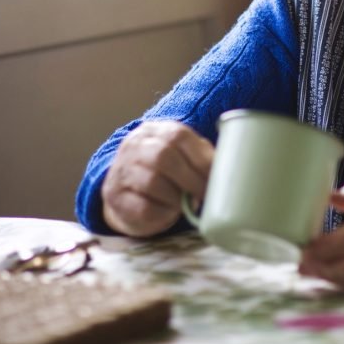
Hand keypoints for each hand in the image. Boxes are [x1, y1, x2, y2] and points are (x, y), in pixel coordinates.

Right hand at [101, 120, 213, 236]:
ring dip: (177, 197)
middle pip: (164, 157)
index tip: (219, 177)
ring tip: (187, 205)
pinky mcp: (115, 197)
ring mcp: (122, 170)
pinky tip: (170, 213)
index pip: (179, 136)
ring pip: (152, 182)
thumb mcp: (181, 154)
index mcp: (156, 130)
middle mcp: (135, 146)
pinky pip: (142, 207)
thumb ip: (201, 157)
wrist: (125, 189)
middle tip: (207, 195)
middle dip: (192, 179)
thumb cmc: (165, 171)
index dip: (202, 158)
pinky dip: (162, 213)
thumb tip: (228, 170)